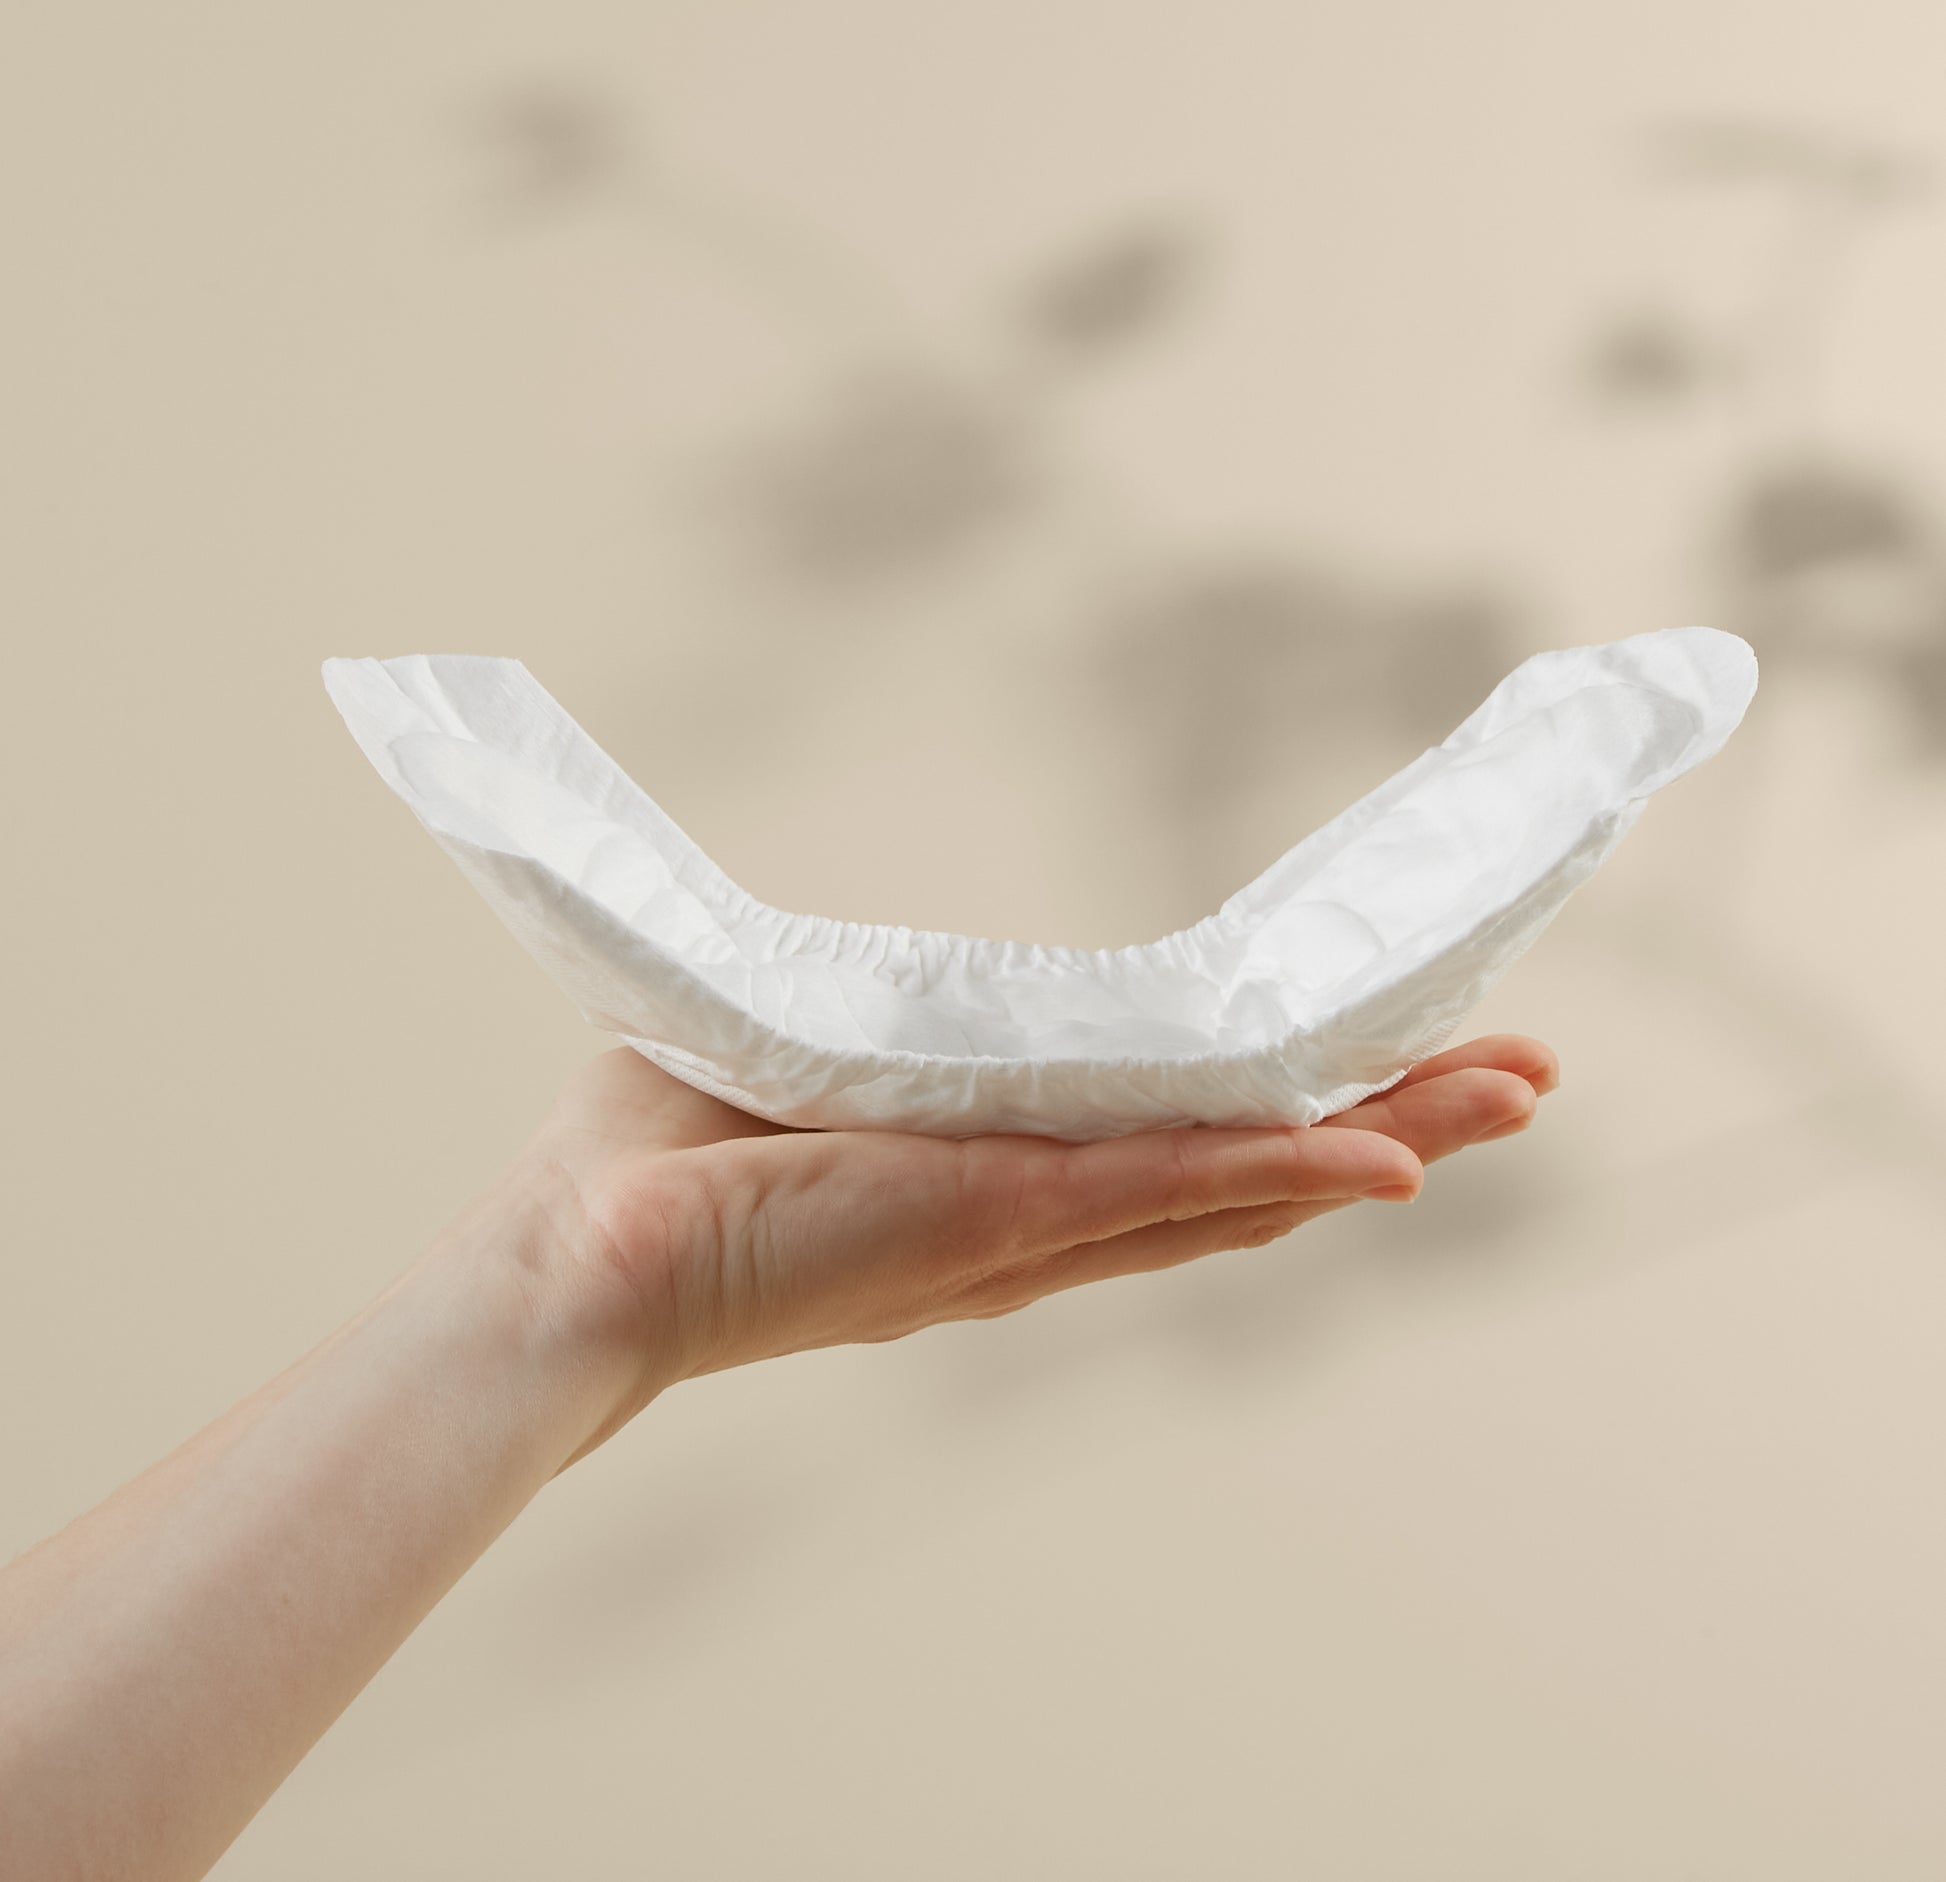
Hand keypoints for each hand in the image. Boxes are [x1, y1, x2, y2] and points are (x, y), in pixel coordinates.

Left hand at [523, 1035, 1558, 1454]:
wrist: (583, 1250)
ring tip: (1505, 1093)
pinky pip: (1173, 1189)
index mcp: (1004, 1177)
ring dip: (1380, 1137)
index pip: (1179, 1138)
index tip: (1382, 1055)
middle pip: (1250, 1169)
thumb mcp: (810, 1061)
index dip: (1289, 1107)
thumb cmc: (666, 1155)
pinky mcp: (1003, 1216)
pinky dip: (1286, 1176)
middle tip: (1512, 1071)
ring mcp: (1037, 1222)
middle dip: (1387, 1121)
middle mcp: (1045, 1217)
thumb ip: (876, 1039)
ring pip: (1245, 1180)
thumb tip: (857, 984)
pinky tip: (1391, 1156)